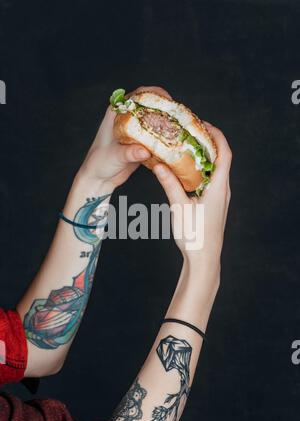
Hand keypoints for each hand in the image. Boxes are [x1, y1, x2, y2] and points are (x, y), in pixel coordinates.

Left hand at [78, 86, 171, 192]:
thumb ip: (129, 153)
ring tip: (181, 129)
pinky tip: (176, 143)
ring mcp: (135, 132)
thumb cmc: (99, 163)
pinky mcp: (141, 145)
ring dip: (168, 125)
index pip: (138, 95)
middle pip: (151, 107)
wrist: (98, 180)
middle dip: (166, 110)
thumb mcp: (114, 156)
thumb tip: (145, 151)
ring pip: (155, 123)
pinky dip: (166, 140)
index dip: (155, 94)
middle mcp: (127, 119)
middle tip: (180, 117)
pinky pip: (156, 139)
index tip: (168, 101)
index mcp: (117, 113)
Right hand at [153, 123, 231, 263]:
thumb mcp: (179, 208)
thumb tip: (159, 165)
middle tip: (190, 132)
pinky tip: (186, 172)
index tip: (203, 124)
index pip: (224, 153)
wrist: (205, 258)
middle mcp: (223, 190)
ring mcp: (220, 197)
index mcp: (218, 187)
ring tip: (186, 148)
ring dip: (204, 157)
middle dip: (208, 142)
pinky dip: (201, 171)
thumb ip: (170, 184)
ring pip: (216, 170)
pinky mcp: (214, 204)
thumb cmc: (195, 236)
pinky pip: (211, 181)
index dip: (216, 135)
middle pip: (222, 158)